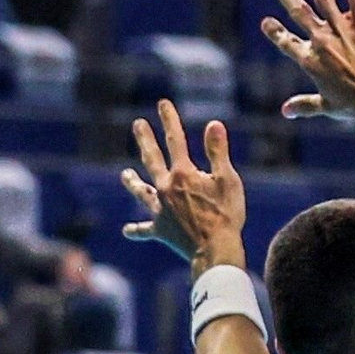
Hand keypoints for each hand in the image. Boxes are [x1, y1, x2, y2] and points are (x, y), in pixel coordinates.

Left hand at [122, 99, 245, 273]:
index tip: (162, 103)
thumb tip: (214, 124)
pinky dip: (136, 230)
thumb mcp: (228, 180)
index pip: (175, 140)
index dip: (169, 120)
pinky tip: (127, 230)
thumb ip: (218, 152)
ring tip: (125, 174)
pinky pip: (145, 230)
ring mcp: (160, 210)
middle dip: (145, 140)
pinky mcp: (161, 230)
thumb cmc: (226, 215)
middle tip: (138, 125)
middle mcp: (166, 188)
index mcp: (182, 174)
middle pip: (152, 160)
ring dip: (132, 182)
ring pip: (142, 192)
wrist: (215, 250)